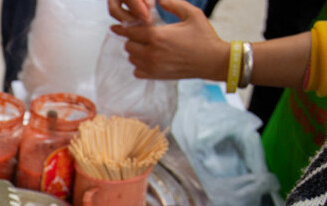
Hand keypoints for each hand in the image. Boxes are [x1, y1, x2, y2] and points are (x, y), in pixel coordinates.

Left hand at [109, 0, 227, 80]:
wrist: (212, 61)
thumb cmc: (203, 36)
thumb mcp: (192, 14)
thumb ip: (173, 4)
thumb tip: (158, 0)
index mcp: (157, 36)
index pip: (130, 32)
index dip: (122, 28)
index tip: (115, 27)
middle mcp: (151, 53)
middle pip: (128, 45)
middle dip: (133, 39)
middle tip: (143, 35)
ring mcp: (152, 66)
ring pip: (132, 58)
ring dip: (136, 52)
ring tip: (148, 46)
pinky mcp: (155, 76)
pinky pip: (137, 71)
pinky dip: (139, 65)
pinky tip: (150, 59)